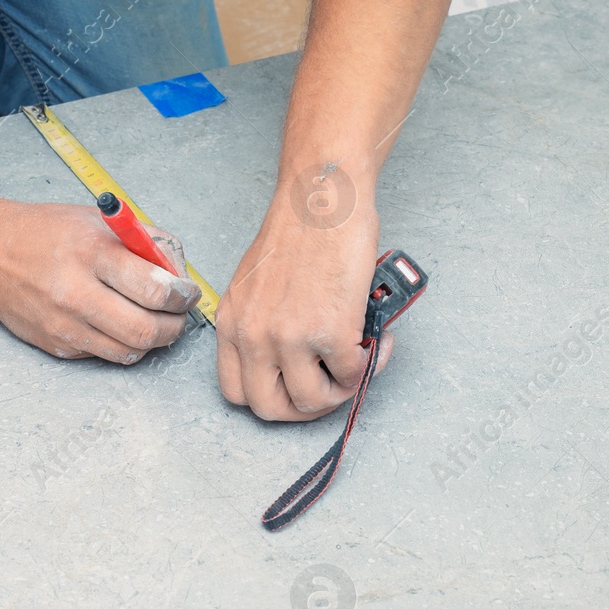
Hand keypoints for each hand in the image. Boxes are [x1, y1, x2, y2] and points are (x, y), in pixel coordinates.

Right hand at [0, 199, 201, 362]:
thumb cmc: (46, 232)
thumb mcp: (99, 220)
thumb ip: (145, 242)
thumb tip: (180, 272)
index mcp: (92, 253)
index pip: (155, 289)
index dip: (183, 296)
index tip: (188, 293)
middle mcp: (76, 292)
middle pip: (146, 330)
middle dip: (174, 326)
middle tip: (178, 315)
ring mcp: (64, 325)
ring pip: (129, 351)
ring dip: (152, 340)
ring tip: (154, 321)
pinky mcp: (56, 345)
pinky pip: (104, 355)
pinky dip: (121, 344)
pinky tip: (118, 323)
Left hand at [216, 180, 393, 419]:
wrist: (322, 201)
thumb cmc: (297, 232)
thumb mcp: (255, 286)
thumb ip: (261, 324)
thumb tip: (293, 359)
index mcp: (231, 324)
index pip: (235, 392)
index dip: (270, 398)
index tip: (293, 388)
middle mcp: (253, 336)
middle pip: (269, 408)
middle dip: (304, 408)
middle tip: (329, 388)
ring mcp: (289, 338)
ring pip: (312, 402)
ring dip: (340, 390)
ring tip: (357, 363)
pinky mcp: (330, 332)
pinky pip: (350, 375)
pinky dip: (369, 364)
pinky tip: (377, 342)